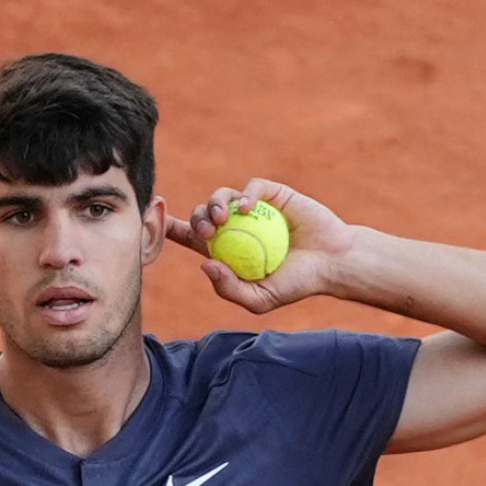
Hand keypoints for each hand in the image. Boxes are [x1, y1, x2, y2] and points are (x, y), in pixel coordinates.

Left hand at [164, 179, 360, 313]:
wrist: (332, 263)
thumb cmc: (297, 284)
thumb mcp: (259, 298)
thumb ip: (229, 288)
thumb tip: (205, 265)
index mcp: (226, 249)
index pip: (190, 236)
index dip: (170, 228)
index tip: (152, 222)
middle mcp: (236, 226)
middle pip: (202, 214)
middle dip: (196, 219)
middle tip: (207, 232)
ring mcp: (254, 209)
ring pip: (222, 197)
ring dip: (215, 204)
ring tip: (222, 218)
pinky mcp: (273, 194)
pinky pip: (252, 187)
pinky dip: (247, 195)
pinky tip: (249, 208)